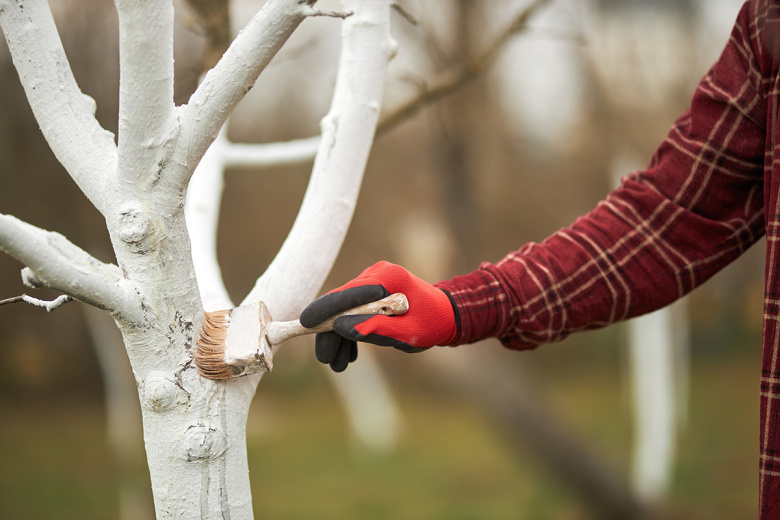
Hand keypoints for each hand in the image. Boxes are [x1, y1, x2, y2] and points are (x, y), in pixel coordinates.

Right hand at [300, 261, 457, 371]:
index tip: (304, 323)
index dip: (324, 309)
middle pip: (342, 303)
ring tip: (340, 365)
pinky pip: (353, 310)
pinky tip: (349, 354)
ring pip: (345, 309)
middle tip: (327, 359)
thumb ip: (375, 328)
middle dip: (331, 332)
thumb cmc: (431, 324)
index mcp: (387, 278)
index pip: (347, 293)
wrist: (446, 315)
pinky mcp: (373, 290)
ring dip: (340, 336)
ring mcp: (374, 281)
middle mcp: (377, 274)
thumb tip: (340, 328)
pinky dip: (350, 331)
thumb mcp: (406, 333)